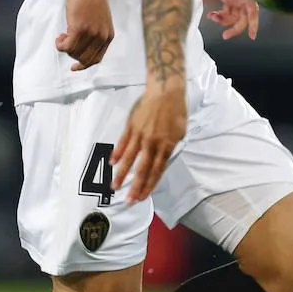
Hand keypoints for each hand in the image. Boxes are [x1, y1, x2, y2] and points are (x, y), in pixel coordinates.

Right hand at [57, 0, 113, 70]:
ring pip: (74, 52)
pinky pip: (66, 46)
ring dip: (65, 47)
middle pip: (84, 58)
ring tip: (63, 36)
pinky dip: (60, 45)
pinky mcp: (79, 29)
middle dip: (72, 54)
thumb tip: (84, 49)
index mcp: (108, 36)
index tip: (74, 66)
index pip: (97, 59)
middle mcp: (101, 37)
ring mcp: (91, 34)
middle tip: (66, 43)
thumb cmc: (92, 1)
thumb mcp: (101, 20)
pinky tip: (60, 36)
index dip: (84, 64)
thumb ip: (97, 34)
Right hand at [111, 78, 186, 201]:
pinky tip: (112, 163)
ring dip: (121, 174)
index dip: (149, 185)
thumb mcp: (180, 132)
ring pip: (129, 158)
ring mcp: (140, 134)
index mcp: (166, 145)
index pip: (156, 171)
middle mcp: (152, 142)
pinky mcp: (131, 125)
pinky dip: (117, 153)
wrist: (166, 91)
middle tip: (128, 201)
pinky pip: (123, 142)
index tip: (142, 198)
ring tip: (114, 187)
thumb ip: (170, 147)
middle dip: (135, 187)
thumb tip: (162, 161)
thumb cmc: (176, 111)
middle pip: (142, 169)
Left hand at [205, 0, 259, 39]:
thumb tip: (227, 1)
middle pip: (244, 17)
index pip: (253, 10)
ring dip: (224, 19)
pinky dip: (221, 14)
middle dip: (235, 27)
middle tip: (224, 36)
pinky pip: (227, 9)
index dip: (254, 24)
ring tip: (212, 16)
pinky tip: (211, 14)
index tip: (252, 37)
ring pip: (234, 14)